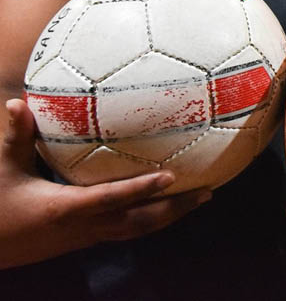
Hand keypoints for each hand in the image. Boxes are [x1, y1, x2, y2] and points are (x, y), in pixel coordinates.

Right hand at [0, 99, 210, 268]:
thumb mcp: (3, 170)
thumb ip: (17, 137)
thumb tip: (18, 102)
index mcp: (66, 209)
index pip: (111, 199)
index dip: (141, 188)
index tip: (172, 175)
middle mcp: (84, 228)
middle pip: (139, 223)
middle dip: (175, 208)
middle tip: (208, 191)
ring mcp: (87, 237)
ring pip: (138, 230)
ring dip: (170, 215)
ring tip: (202, 197)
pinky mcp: (87, 239)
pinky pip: (128, 229)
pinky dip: (153, 217)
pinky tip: (169, 202)